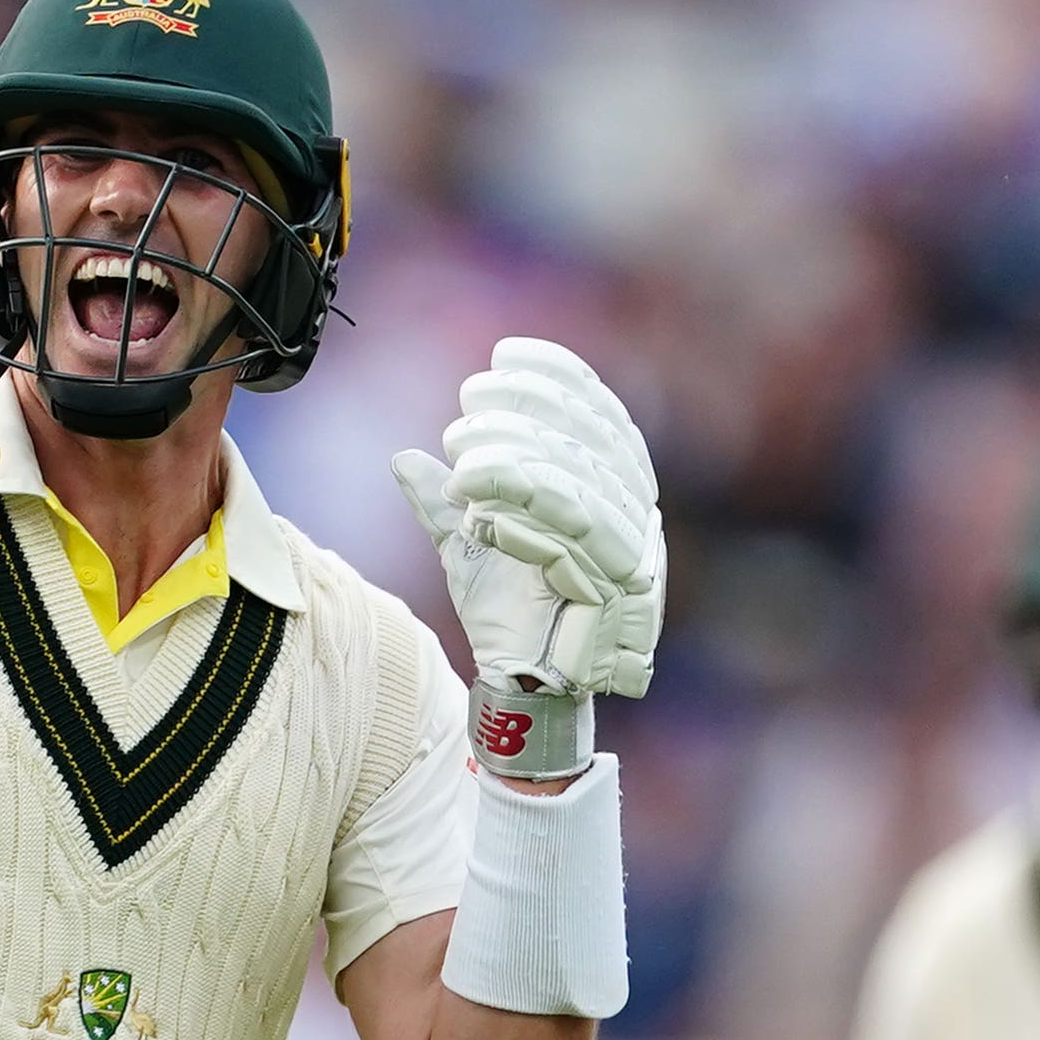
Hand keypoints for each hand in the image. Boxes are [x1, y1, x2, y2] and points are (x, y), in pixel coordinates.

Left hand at [392, 337, 663, 700]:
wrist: (525, 687)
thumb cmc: (508, 618)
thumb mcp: (467, 548)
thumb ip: (443, 503)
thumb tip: (402, 458)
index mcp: (613, 493)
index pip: (599, 417)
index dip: (559, 378)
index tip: (506, 352)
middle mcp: (636, 515)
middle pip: (594, 440)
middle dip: (530, 408)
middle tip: (469, 399)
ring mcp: (634, 550)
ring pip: (583, 479)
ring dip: (518, 453)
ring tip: (460, 449)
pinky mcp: (620, 584)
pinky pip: (574, 528)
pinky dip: (523, 502)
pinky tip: (474, 493)